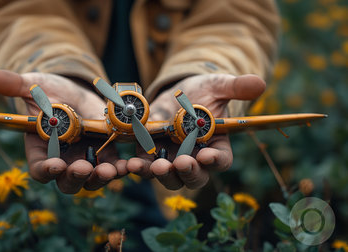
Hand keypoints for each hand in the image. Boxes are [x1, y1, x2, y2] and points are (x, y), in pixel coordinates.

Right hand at [0, 70, 124, 192]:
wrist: (76, 91)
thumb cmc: (50, 91)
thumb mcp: (35, 86)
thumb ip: (17, 85)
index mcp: (40, 149)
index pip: (39, 169)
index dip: (46, 170)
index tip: (55, 165)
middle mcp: (62, 160)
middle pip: (66, 181)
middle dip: (75, 178)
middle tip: (83, 168)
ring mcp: (84, 159)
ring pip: (91, 179)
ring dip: (100, 178)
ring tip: (110, 170)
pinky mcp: (105, 154)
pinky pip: (112, 167)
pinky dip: (120, 168)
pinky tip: (127, 164)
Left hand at [126, 74, 265, 189]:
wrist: (177, 92)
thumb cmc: (204, 92)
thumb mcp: (218, 86)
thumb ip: (236, 88)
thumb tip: (259, 83)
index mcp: (217, 146)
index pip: (221, 160)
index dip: (215, 161)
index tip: (206, 156)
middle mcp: (195, 159)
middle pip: (194, 177)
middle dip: (187, 173)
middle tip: (180, 163)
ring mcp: (172, 159)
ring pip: (169, 177)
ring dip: (161, 175)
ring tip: (155, 167)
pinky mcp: (151, 154)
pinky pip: (145, 167)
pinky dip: (139, 168)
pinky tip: (131, 163)